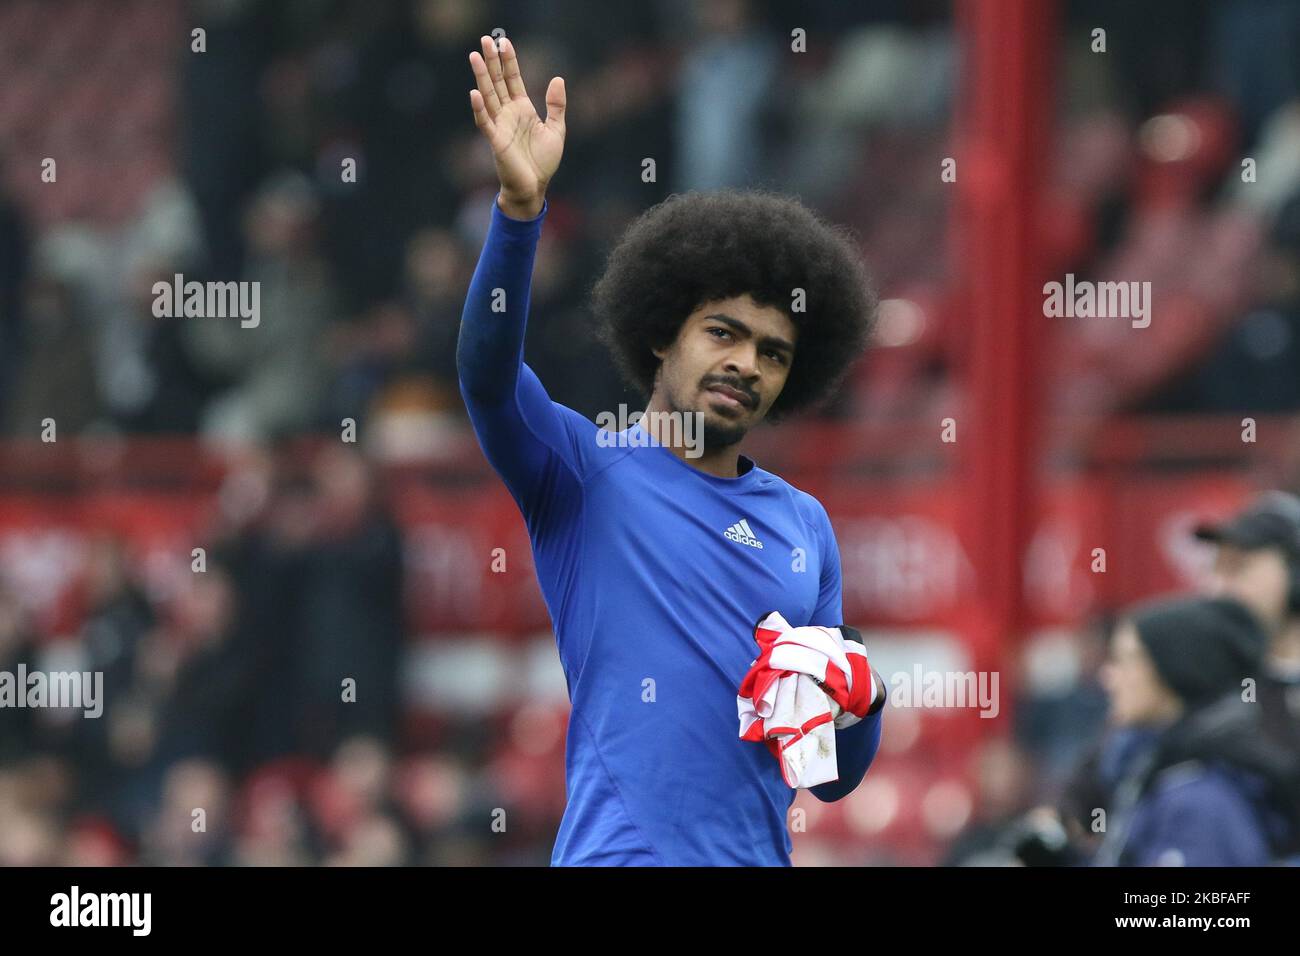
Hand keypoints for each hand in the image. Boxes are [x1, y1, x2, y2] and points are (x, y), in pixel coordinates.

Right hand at [468, 35, 565, 218]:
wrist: (535, 187)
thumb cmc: (543, 162)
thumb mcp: (556, 130)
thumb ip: (556, 105)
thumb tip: (558, 78)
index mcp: (522, 108)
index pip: (513, 79)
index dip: (509, 61)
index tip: (505, 42)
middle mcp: (508, 113)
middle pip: (497, 82)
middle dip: (492, 61)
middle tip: (485, 39)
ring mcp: (500, 125)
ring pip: (488, 96)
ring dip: (482, 77)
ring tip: (475, 56)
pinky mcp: (496, 141)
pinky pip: (485, 122)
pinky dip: (479, 108)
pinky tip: (474, 93)